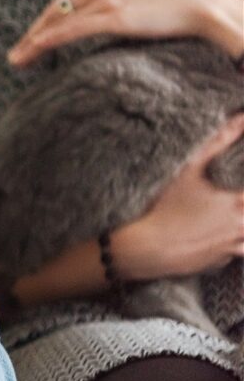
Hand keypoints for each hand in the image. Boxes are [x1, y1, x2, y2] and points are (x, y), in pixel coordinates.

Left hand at [8, 0, 243, 66]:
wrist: (199, 2)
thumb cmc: (166, 2)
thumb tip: (89, 16)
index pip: (58, 3)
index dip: (39, 24)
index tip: (25, 43)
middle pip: (51, 13)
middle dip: (30, 37)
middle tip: (14, 57)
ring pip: (56, 23)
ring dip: (32, 44)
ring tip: (17, 62)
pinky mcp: (112, 16)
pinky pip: (71, 30)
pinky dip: (48, 41)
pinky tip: (34, 51)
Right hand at [111, 113, 243, 280]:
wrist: (147, 250)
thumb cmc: (165, 209)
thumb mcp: (187, 171)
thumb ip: (216, 143)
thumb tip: (240, 119)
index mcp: (236, 203)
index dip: (243, 191)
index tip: (238, 190)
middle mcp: (239, 227)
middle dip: (239, 207)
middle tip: (228, 202)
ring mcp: (230, 247)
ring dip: (240, 231)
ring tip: (228, 221)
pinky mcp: (219, 262)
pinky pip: (234, 254)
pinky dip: (230, 246)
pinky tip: (213, 238)